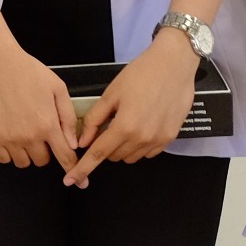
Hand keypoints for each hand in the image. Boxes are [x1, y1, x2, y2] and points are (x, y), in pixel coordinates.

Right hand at [0, 43, 80, 170]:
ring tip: (24, 133)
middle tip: (40, 133)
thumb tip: (73, 142)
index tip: (80, 182)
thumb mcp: (57, 88)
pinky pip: (3, 158)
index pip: (64, 156)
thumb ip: (67, 117)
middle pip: (42, 161)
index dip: (74, 170)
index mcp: (48, 124)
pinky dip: (9, 153)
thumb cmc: (27, 71)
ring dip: (27, 153)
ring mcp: (9, 138)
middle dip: (45, 151)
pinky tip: (11, 137)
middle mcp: (29, 135)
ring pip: (23, 162)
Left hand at [63, 31, 196, 186]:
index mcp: (124, 126)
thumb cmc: (141, 73)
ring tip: (128, 121)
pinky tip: (142, 125)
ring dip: (123, 147)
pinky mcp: (170, 138)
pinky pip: (148, 152)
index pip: (98, 154)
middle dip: (106, 145)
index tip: (71, 181)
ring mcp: (158, 140)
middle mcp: (142, 138)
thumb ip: (95, 120)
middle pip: (114, 156)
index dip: (82, 168)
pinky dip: (140, 145)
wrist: (174, 64)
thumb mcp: (111, 93)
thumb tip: (82, 141)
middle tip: (109, 124)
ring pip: (130, 156)